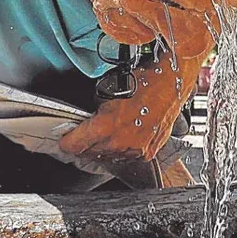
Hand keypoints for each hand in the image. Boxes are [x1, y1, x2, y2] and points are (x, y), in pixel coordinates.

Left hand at [60, 54, 201, 161]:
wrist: (173, 84)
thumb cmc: (145, 81)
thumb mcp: (110, 90)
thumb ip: (95, 110)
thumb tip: (86, 119)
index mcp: (107, 126)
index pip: (75, 144)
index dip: (66, 141)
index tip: (63, 140)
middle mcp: (120, 142)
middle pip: (89, 153)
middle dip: (83, 144)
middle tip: (81, 136)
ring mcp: (134, 150)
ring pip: (107, 156)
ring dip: (102, 148)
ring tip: (104, 134)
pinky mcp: (147, 152)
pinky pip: (125, 156)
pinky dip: (120, 149)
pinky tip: (121, 137)